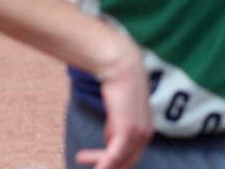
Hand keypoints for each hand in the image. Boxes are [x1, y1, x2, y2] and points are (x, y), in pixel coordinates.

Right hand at [75, 37, 153, 168]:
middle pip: (127, 162)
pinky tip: (92, 166)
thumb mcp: (119, 112)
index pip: (132, 156)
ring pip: (119, 161)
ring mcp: (139, 133)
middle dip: (107, 165)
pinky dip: (103, 164)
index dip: (115, 163)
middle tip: (84, 162)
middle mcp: (146, 134)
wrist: (121, 66)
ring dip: (100, 164)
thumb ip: (117, 127)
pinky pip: (115, 156)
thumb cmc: (118, 85)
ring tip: (79, 157)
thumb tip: (109, 141)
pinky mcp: (128, 130)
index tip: (95, 161)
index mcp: (146, 130)